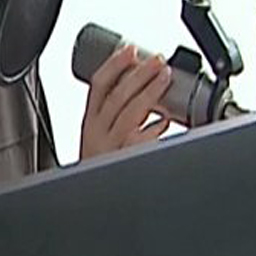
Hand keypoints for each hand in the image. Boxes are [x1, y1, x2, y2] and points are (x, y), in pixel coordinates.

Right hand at [79, 45, 172, 159]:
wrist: (89, 206)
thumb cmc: (98, 169)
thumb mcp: (97, 139)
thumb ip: (114, 117)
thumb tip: (142, 96)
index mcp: (89, 123)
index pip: (98, 85)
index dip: (114, 64)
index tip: (130, 50)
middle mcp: (97, 132)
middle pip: (117, 95)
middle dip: (138, 73)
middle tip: (157, 60)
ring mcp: (112, 147)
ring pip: (130, 112)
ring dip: (149, 92)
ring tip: (164, 79)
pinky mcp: (125, 160)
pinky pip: (143, 140)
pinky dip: (156, 127)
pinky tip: (167, 120)